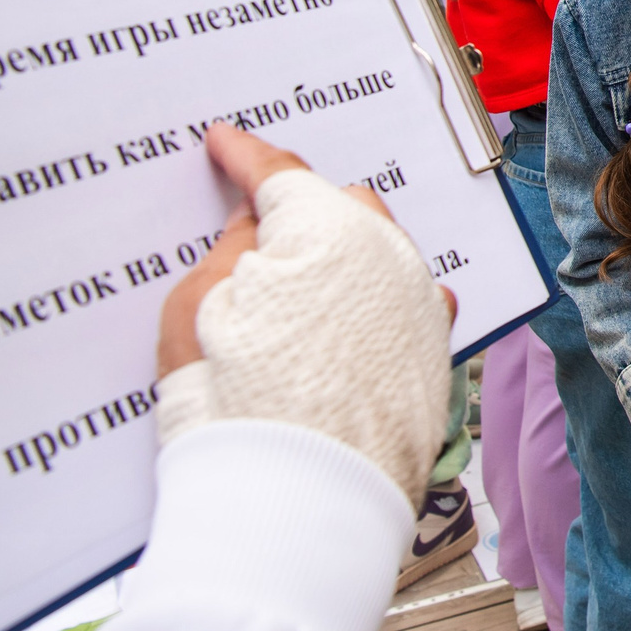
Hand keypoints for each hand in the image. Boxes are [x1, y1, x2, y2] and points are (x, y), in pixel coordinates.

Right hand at [159, 125, 413, 375]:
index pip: (280, 176)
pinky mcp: (432, 349)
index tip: (224, 142)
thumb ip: (230, 246)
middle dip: (301, 208)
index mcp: (327, 229)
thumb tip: (255, 219)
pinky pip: (410, 300)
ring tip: (306, 268)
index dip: (244, 155)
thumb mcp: (199, 305)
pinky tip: (360, 303)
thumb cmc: (232, 395)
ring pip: (382, 249)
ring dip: (346, 250)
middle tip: (259, 219)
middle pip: (341, 208)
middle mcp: (386, 254)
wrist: (293, 488)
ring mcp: (416, 301)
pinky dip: (382, 295)